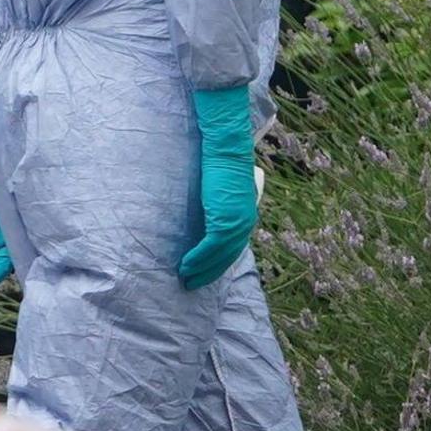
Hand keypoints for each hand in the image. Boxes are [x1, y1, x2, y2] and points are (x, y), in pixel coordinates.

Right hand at [174, 86, 257, 289]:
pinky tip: (186, 267)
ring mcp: (236, 223)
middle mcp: (245, 222)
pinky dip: (197, 260)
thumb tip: (207, 213)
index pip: (233, 247)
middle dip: (209, 273)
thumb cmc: (221, 162)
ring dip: (201, 270)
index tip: (203, 273)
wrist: (225, 147)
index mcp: (246, 215)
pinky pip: (210, 248)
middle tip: (191, 284)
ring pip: (218, 257)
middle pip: (227, 257)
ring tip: (184, 278)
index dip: (218, 263)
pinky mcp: (224, 220)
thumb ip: (219, 203)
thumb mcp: (223, 188)